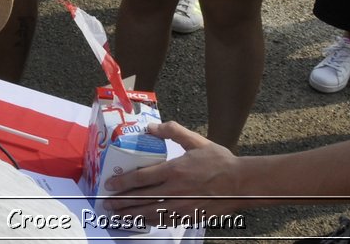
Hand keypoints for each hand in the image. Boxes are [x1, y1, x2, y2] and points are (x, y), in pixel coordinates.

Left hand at [101, 120, 245, 218]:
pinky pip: (167, 222)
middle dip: (122, 203)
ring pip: (151, 214)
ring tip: (119, 216)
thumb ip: (172, 130)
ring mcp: (183, 207)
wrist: (243, 183)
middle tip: (107, 204)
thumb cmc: (220, 161)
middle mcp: (175, 191)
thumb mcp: (196, 141)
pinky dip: (152, 222)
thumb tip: (150, 126)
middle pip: (141, 199)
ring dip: (133, 215)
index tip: (109, 185)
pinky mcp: (191, 217)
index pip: (141, 178)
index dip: (122, 183)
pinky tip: (144, 220)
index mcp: (174, 171)